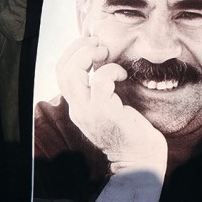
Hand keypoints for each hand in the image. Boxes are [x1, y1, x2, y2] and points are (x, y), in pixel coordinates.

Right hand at [56, 37, 167, 173]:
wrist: (139, 159)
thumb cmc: (130, 131)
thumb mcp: (109, 106)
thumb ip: (101, 89)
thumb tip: (104, 61)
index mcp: (78, 106)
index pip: (62, 73)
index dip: (73, 53)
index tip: (92, 43)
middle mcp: (78, 109)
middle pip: (62, 70)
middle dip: (77, 48)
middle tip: (98, 42)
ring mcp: (89, 111)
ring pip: (73, 74)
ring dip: (87, 54)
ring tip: (104, 51)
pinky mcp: (104, 112)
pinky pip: (101, 81)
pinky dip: (111, 70)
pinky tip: (123, 74)